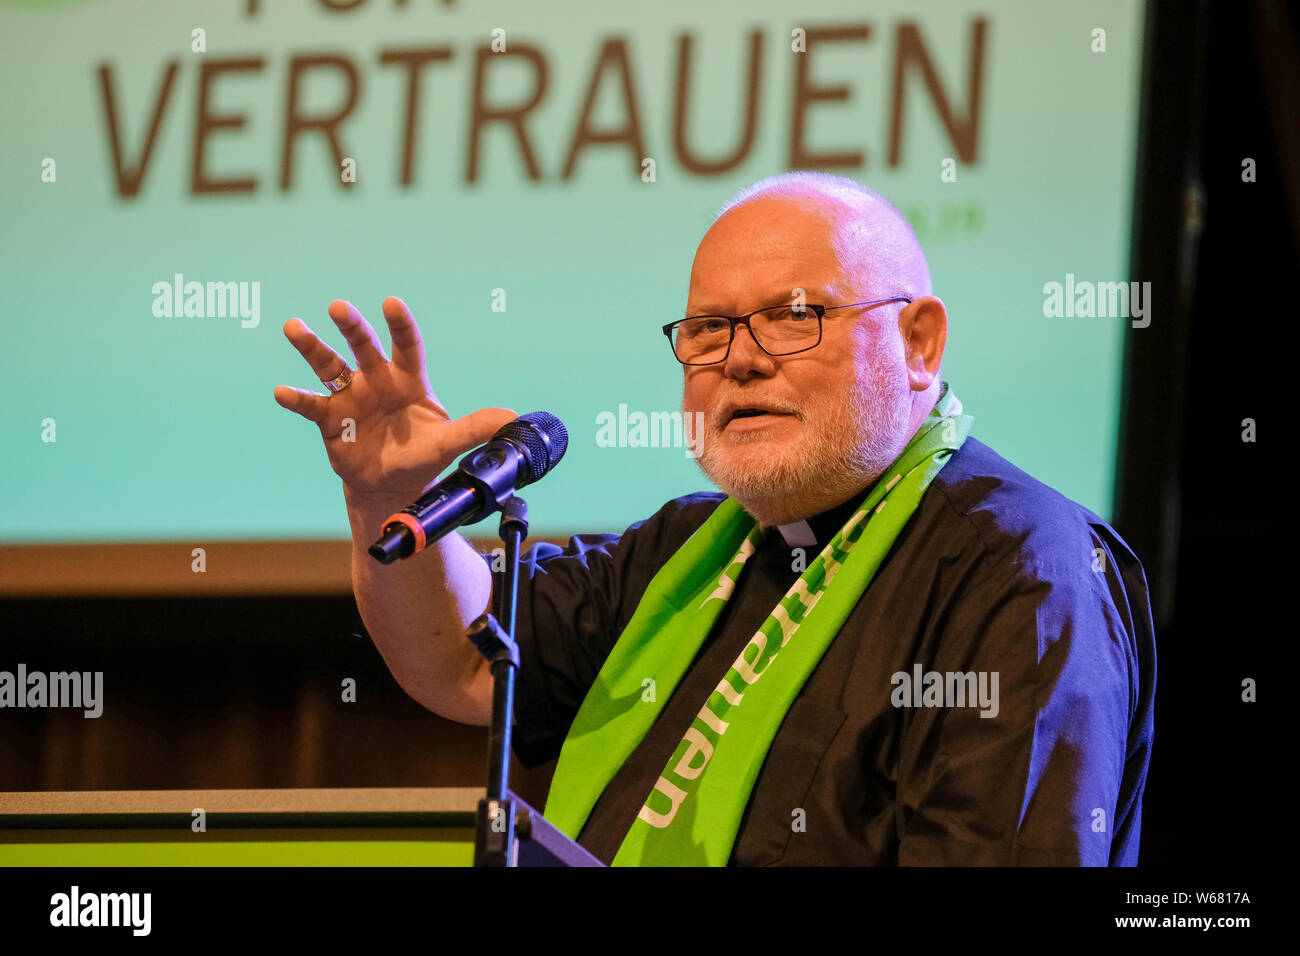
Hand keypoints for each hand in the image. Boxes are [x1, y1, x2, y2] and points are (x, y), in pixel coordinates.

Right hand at [273, 296, 515, 500]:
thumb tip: (512, 418)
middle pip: (363, 346)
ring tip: (294, 327)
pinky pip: (310, 404)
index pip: (407, 346)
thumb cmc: (421, 456)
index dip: (400, 326)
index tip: (392, 303)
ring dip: (311, 346)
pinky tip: (282, 391)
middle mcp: (376, 380)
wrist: (391, 485)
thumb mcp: (448, 443)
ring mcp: (350, 396)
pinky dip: (296, 398)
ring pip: (328, 365)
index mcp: (408, 381)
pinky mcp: (329, 419)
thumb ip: (475, 428)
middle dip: (352, 326)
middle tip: (339, 307)